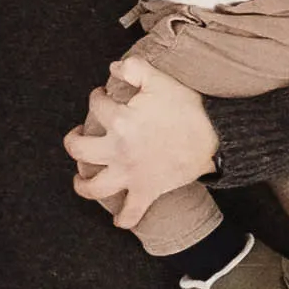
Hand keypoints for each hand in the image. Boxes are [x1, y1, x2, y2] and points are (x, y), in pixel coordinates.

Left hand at [65, 56, 218, 233]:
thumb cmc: (187, 108)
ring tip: (80, 178)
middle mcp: (118, 150)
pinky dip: (124, 219)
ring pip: (94, 187)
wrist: (214, 137)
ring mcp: (130, 174)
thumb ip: (133, 68)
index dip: (96, 96)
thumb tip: (112, 68)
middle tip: (79, 134)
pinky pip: (131, 212)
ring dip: (82, 184)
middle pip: (78, 149)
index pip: (96, 105)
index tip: (102, 94)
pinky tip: (118, 220)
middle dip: (73, 140)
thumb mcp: (160, 80)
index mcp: (120, 121)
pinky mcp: (146, 190)